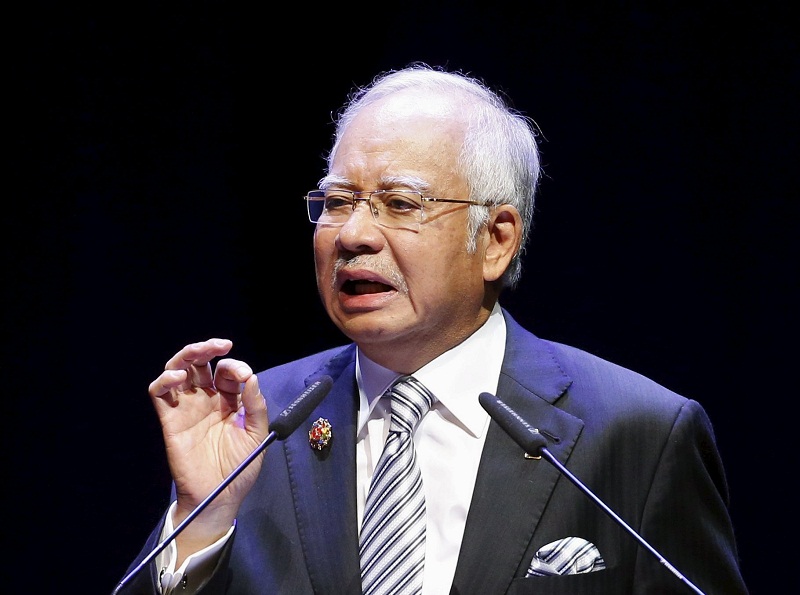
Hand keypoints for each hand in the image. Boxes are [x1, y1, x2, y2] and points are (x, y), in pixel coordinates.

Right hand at [148, 338, 268, 550]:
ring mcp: (187, 407)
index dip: (236, 368)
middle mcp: (207, 400)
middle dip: (209, 349)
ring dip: (187, 355)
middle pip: (201, 364)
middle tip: (221, 345)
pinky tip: (177, 377)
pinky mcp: (170, 420)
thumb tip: (252, 377)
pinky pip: (159, 393)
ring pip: (179, 370)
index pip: (228, 372)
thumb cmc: (240, 468)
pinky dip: (164, 380)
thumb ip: (256, 406)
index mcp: (229, 401)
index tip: (245, 377)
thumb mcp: (257, 434)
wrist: (219, 496)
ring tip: (199, 351)